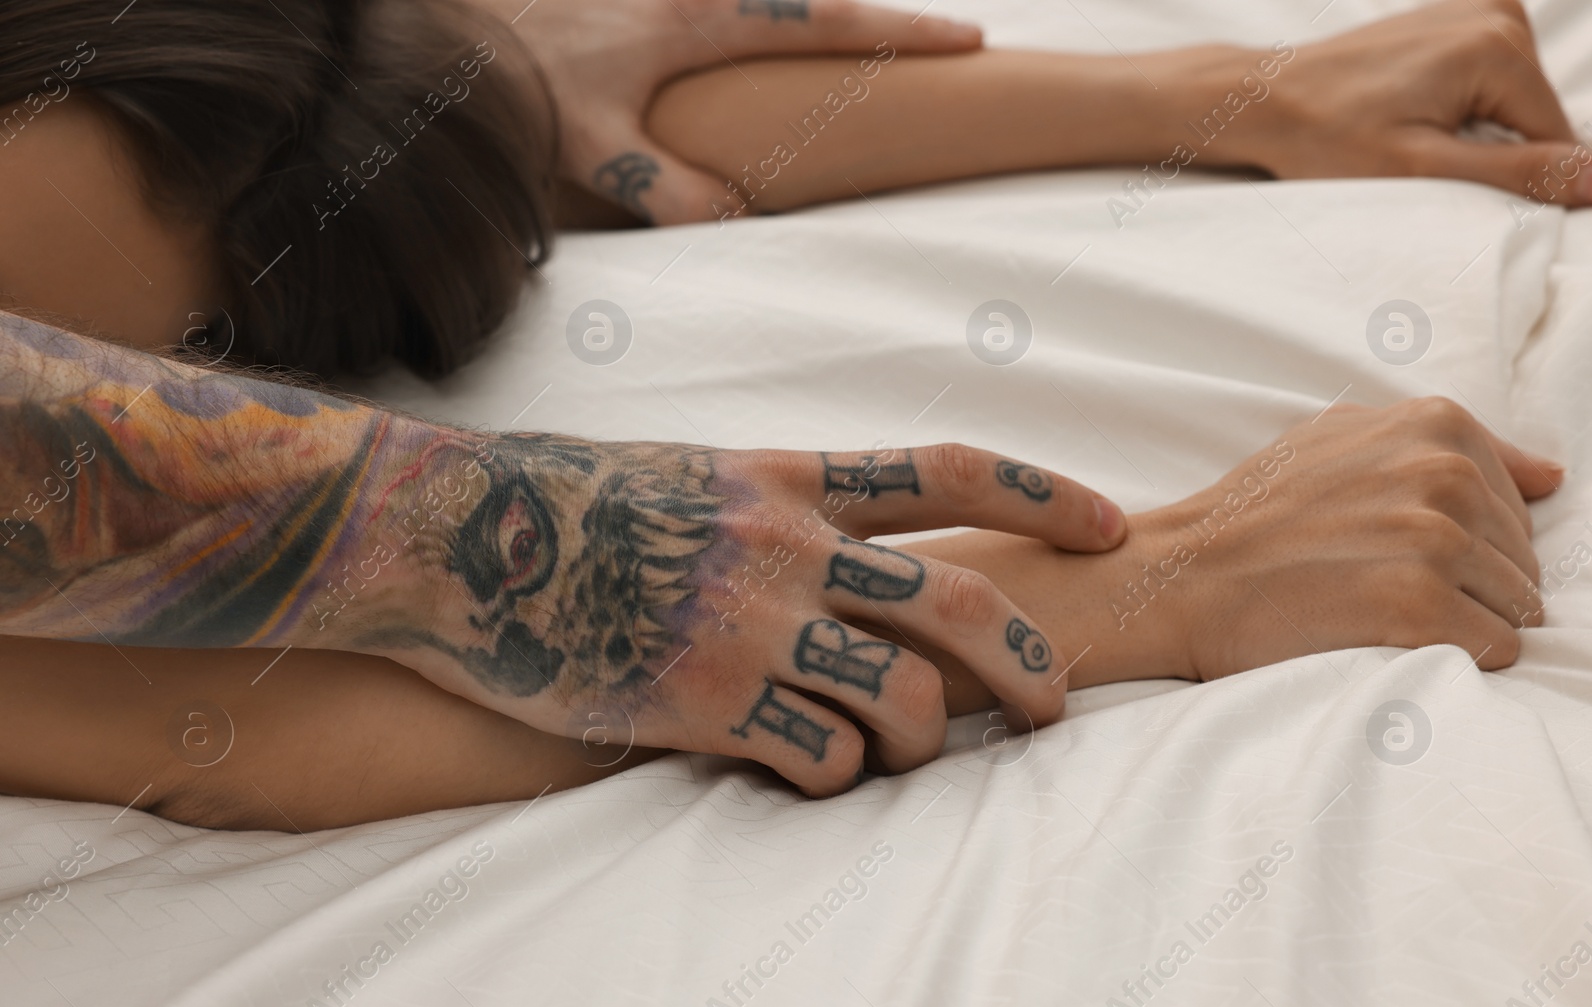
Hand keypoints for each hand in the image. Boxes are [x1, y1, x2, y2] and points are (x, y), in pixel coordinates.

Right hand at [372, 437, 1124, 795]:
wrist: (453, 536)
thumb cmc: (560, 502)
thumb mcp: (687, 473)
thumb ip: (776, 507)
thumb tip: (843, 554)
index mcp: (787, 477)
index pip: (949, 472)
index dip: (1048, 494)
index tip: (1116, 524)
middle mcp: (786, 545)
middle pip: (961, 598)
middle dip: (1031, 660)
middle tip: (1056, 701)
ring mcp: (749, 624)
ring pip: (907, 702)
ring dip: (926, 741)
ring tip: (904, 751)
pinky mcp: (703, 702)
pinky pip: (821, 762)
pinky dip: (835, 778)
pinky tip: (801, 769)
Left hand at [472, 0, 981, 222]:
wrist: (440, 23)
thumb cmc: (511, 76)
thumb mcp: (590, 143)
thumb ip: (667, 187)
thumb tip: (739, 219)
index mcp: (693, 18)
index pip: (820, 18)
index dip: (900, 32)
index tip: (970, 42)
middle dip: (874, 14)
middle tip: (943, 38)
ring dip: (812, 16)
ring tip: (864, 44)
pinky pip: (717, 3)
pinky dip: (757, 16)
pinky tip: (760, 44)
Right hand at [1161, 397, 1559, 676]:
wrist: (1183, 576)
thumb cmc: (1253, 513)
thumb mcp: (1339, 439)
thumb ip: (1443, 443)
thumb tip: (1552, 477)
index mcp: (1434, 426)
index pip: (1516, 504)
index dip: (1469, 542)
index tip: (1405, 556)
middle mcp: (1442, 474)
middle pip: (1521, 558)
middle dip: (1473, 585)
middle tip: (1389, 591)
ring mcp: (1435, 540)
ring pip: (1518, 606)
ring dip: (1466, 623)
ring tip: (1391, 618)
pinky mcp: (1421, 605)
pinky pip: (1497, 648)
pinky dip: (1461, 657)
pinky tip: (1401, 643)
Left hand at [1233, 0, 1591, 202]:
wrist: (1267, 99)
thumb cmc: (1327, 137)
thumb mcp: (1424, 168)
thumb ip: (1518, 173)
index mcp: (1499, 44)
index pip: (1553, 137)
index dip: (1514, 179)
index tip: (1454, 184)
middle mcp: (1497, 13)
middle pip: (1532, 115)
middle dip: (1487, 149)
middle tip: (1419, 156)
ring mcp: (1477, 8)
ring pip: (1510, 100)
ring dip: (1470, 130)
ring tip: (1407, 131)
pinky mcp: (1456, 17)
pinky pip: (1486, 78)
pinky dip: (1458, 106)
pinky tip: (1409, 112)